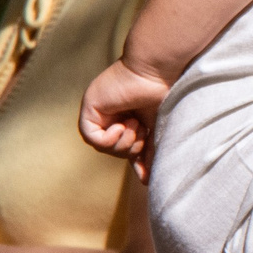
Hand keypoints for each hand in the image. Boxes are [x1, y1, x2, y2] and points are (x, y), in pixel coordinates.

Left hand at [80, 59, 170, 178]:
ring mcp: (99, 111)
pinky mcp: (89, 107)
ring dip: (121, 143)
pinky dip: (108, 138)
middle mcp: (110, 114)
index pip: (125, 147)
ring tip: (134, 125)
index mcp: (127, 117)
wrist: (156, 71)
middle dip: (130, 148)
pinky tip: (122, 126)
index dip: (135, 159)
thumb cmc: (162, 93)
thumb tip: (145, 181)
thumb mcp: (157, 130)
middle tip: (142, 132)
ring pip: (102, 145)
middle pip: (112, 150)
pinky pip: (91, 137)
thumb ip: (149, 153)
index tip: (145, 173)